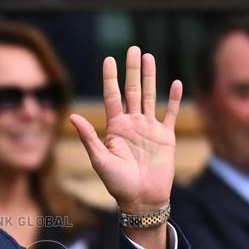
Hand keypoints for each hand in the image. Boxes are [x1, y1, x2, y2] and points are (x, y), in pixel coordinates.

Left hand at [70, 46, 182, 214]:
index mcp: (115, 128)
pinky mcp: (166, 137)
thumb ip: (89, 138)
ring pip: (150, 96)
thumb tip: (72, 116)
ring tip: (149, 57)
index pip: (112, 96)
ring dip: (150, 77)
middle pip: (132, 90)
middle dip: (132, 70)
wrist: (142, 199)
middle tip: (132, 48)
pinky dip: (174, 99)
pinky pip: (171, 114)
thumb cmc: (118, 184)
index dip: (110, 77)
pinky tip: (176, 83)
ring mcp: (150, 129)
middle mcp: (132, 124)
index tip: (109, 58)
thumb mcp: (100, 160)